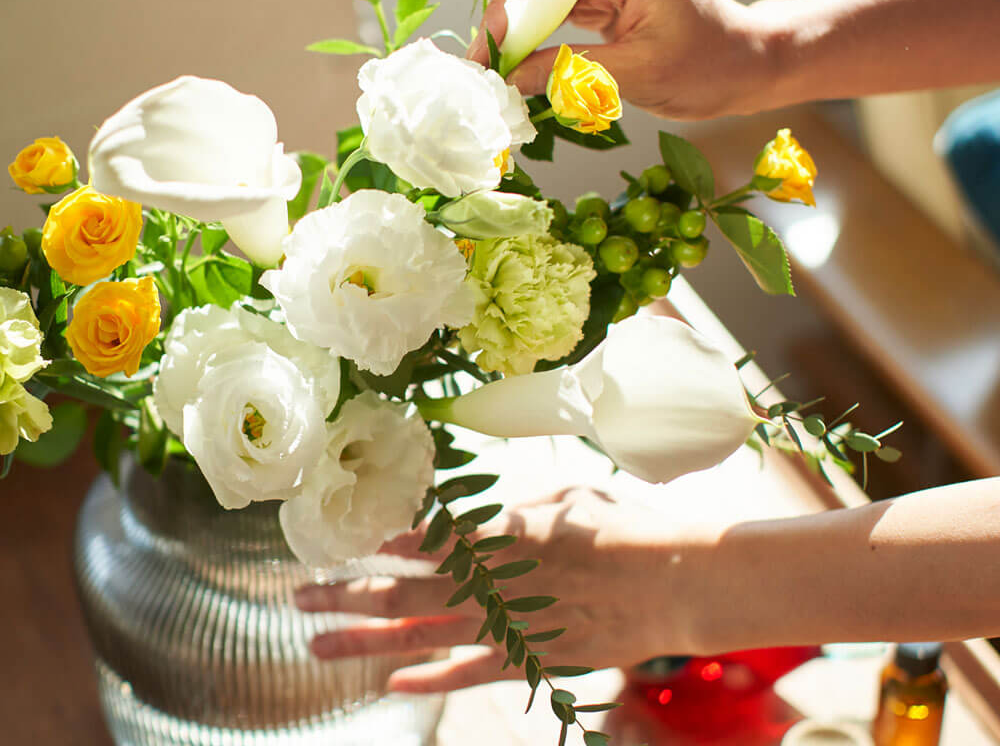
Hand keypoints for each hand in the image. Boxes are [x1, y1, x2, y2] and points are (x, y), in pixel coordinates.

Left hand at [295, 486, 702, 692]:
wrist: (672, 579)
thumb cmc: (625, 526)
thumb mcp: (570, 495)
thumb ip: (522, 508)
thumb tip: (495, 516)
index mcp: (500, 532)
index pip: (429, 541)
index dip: (386, 545)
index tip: (352, 545)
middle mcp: (490, 578)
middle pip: (406, 588)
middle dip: (349, 592)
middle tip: (301, 598)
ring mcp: (506, 622)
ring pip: (419, 632)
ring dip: (365, 638)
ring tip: (317, 643)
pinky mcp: (530, 657)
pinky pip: (468, 672)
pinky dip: (429, 677)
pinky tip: (391, 681)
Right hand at [467, 0, 770, 120]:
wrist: (750, 64)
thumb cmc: (710, 65)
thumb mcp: (637, 74)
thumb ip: (570, 72)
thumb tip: (512, 80)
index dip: (508, 17)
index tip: (485, 59)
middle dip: (506, 27)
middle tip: (481, 72)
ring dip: (518, 36)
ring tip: (493, 73)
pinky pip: (558, 12)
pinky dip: (538, 40)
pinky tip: (520, 66)